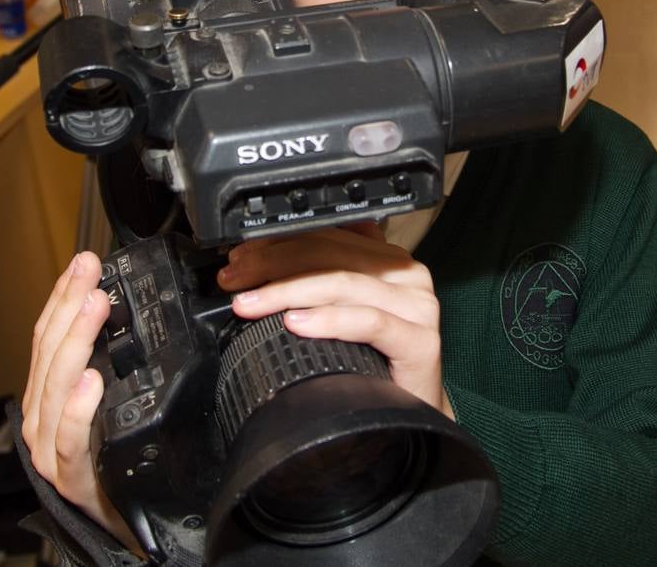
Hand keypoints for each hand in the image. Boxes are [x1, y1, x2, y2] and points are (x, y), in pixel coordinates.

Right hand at [21, 252, 141, 553]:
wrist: (119, 518)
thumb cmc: (113, 453)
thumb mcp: (108, 397)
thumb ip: (107, 357)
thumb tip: (119, 303)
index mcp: (50, 390)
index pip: (49, 333)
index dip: (64, 295)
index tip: (84, 262)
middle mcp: (43, 413)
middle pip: (50, 351)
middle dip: (71, 306)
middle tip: (91, 273)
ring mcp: (50, 445)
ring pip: (57, 386)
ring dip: (77, 341)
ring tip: (94, 307)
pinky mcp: (69, 475)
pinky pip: (70, 438)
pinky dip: (78, 409)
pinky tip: (91, 382)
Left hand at [217, 223, 453, 419]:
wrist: (414, 417)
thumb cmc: (375, 366)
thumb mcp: (345, 312)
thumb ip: (323, 279)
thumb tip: (262, 261)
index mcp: (388, 260)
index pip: (326, 238)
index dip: (278, 245)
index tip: (241, 260)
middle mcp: (406, 275)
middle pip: (331, 257)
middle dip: (274, 266)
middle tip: (236, 281)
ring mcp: (417, 306)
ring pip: (343, 284)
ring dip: (288, 291)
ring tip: (251, 303)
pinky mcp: (420, 340)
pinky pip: (369, 321)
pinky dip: (328, 320)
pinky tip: (296, 323)